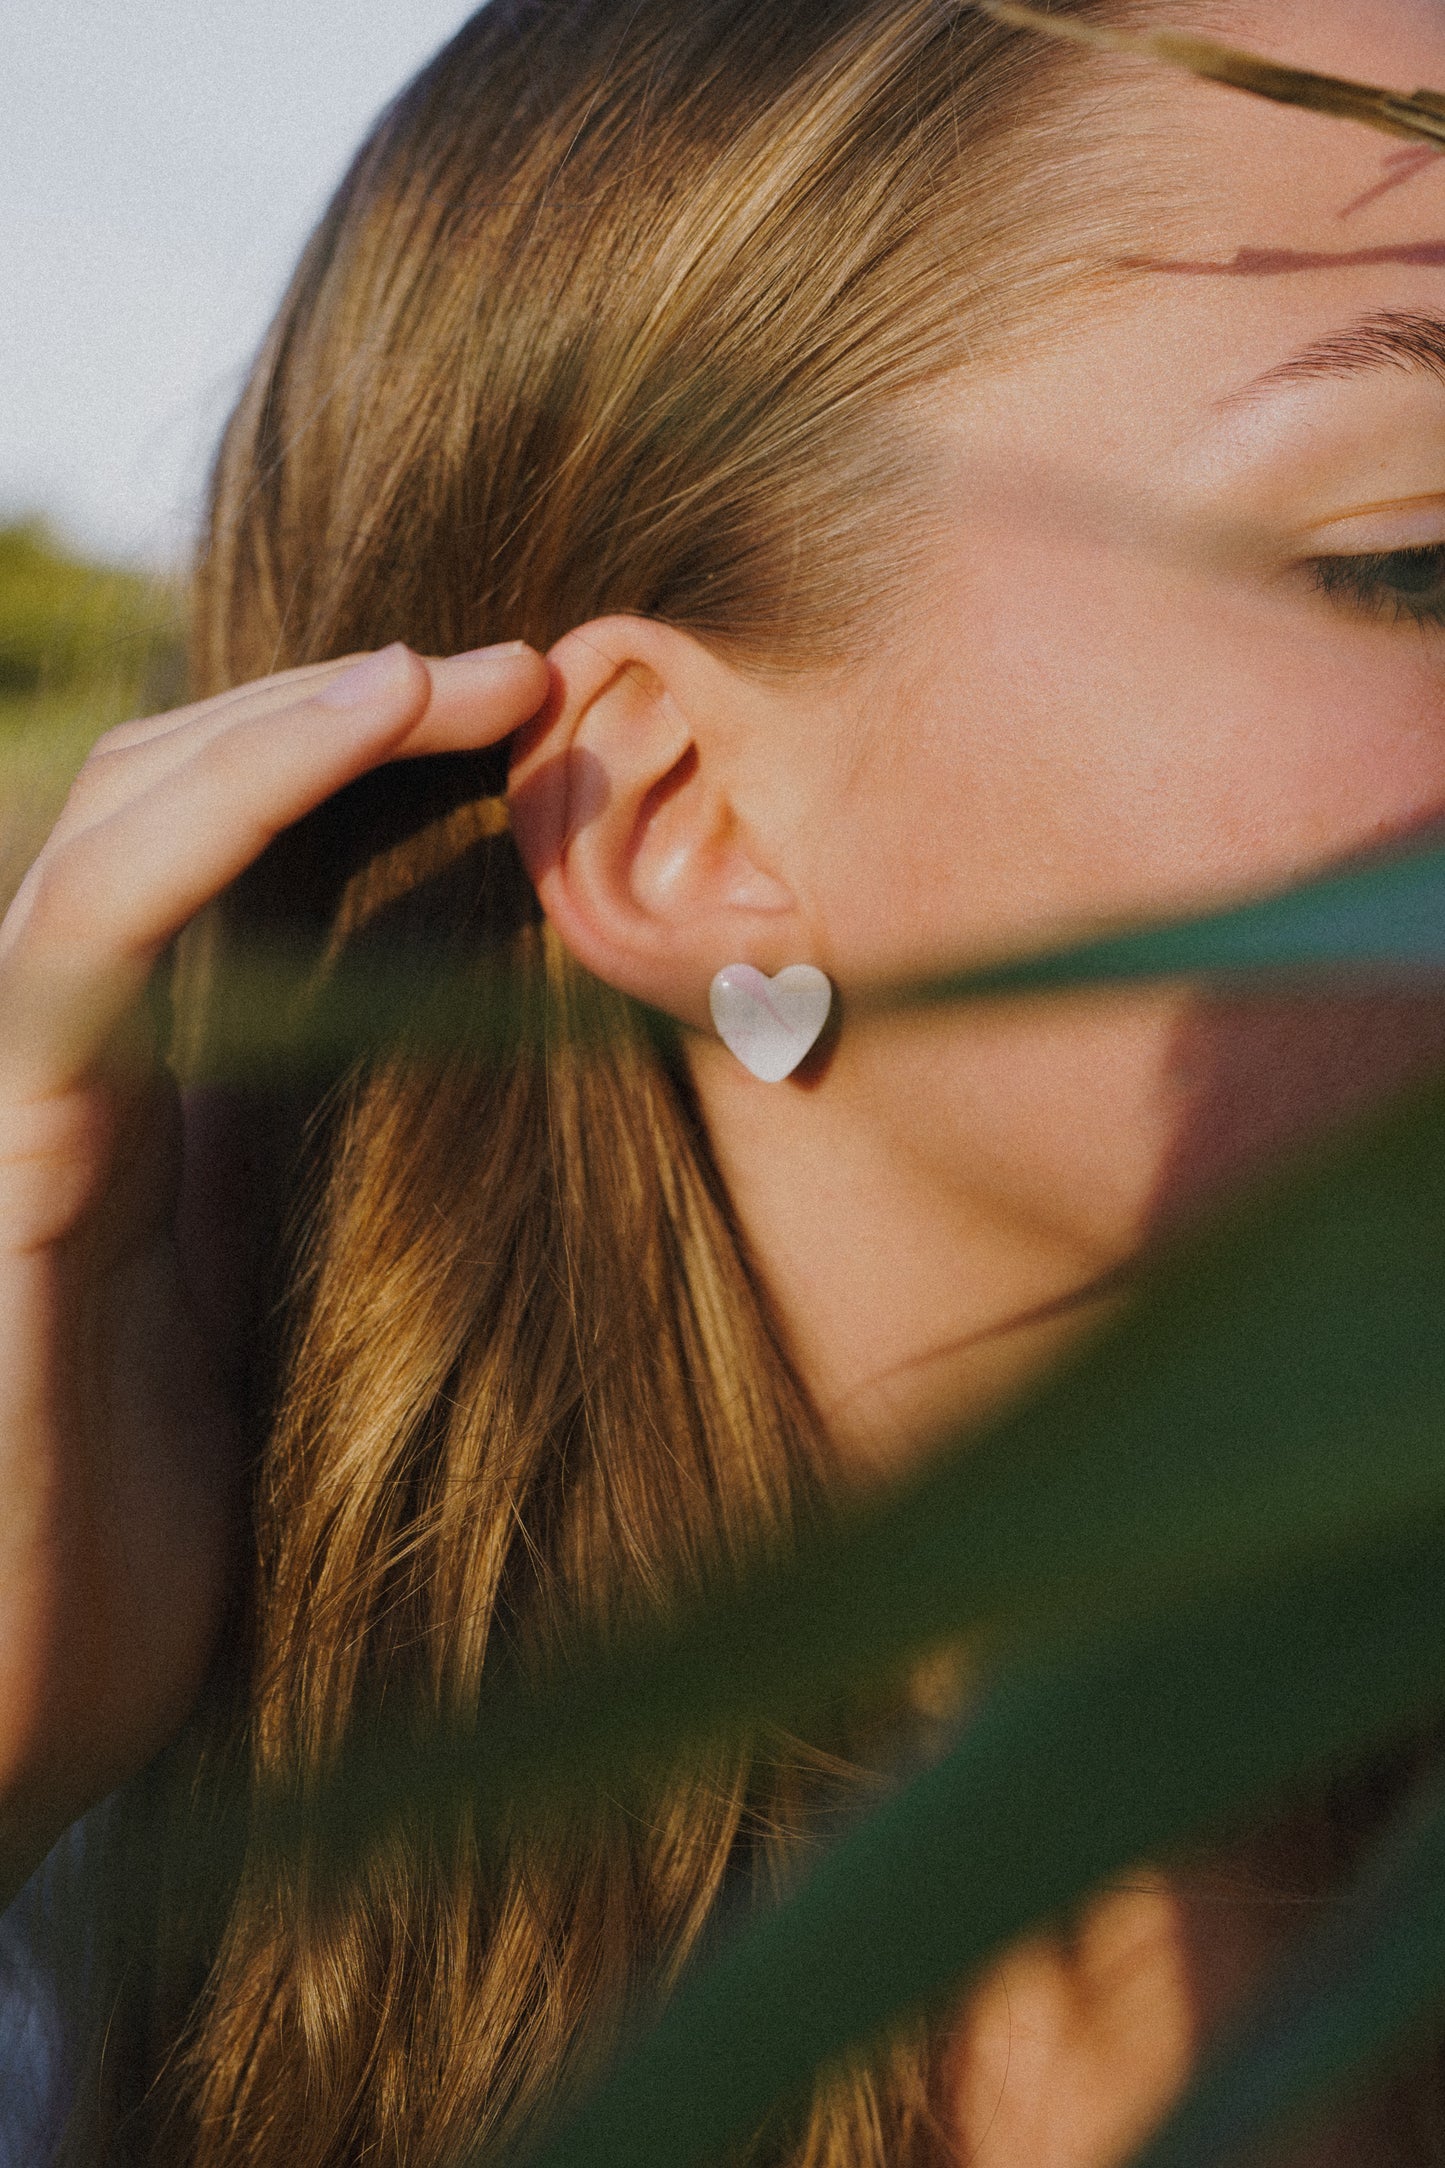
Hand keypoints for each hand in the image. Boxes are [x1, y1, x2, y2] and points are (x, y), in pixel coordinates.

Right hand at [0, 641, 548, 1899]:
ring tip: (458, 672)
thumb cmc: (178, 1539)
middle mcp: (85, 1064)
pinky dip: (213, 809)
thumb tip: (509, 1070)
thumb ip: (339, 1178)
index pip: (241, 865)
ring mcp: (29, 1092)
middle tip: (532, 667)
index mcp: (160, 1097)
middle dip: (345, 713)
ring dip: (295, 722)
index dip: (367, 766)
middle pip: (183, 805)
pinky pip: (89, 935)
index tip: (543, 724)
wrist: (21, 1708)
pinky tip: (352, 731)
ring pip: (128, 822)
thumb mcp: (299, 1319)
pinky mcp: (14, 1151)